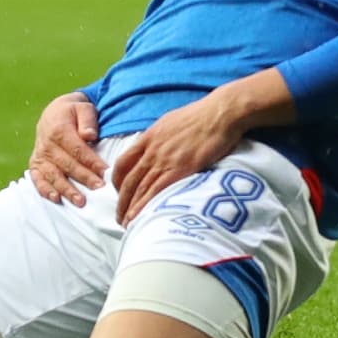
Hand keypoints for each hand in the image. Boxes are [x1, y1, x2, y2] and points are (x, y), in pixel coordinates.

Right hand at [28, 92, 104, 205]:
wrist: (53, 113)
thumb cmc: (73, 112)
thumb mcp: (82, 107)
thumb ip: (87, 119)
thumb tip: (89, 135)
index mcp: (59, 129)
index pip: (78, 149)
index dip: (92, 161)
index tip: (106, 172)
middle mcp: (47, 144)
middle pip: (68, 165)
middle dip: (85, 177)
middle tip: (99, 188)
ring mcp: (40, 156)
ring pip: (53, 175)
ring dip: (67, 189)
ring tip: (81, 201)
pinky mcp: (35, 165)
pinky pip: (38, 179)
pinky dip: (45, 190)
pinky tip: (56, 199)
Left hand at [112, 98, 244, 226]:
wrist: (219, 114)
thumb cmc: (203, 115)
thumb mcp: (173, 122)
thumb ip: (163, 137)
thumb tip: (161, 146)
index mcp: (149, 137)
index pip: (124, 162)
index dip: (118, 180)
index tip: (120, 192)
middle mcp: (152, 150)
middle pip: (128, 180)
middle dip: (122, 201)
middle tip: (119, 216)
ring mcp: (163, 160)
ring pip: (139, 189)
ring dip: (130, 208)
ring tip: (127, 224)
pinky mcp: (178, 170)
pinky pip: (155, 192)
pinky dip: (144, 206)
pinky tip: (139, 218)